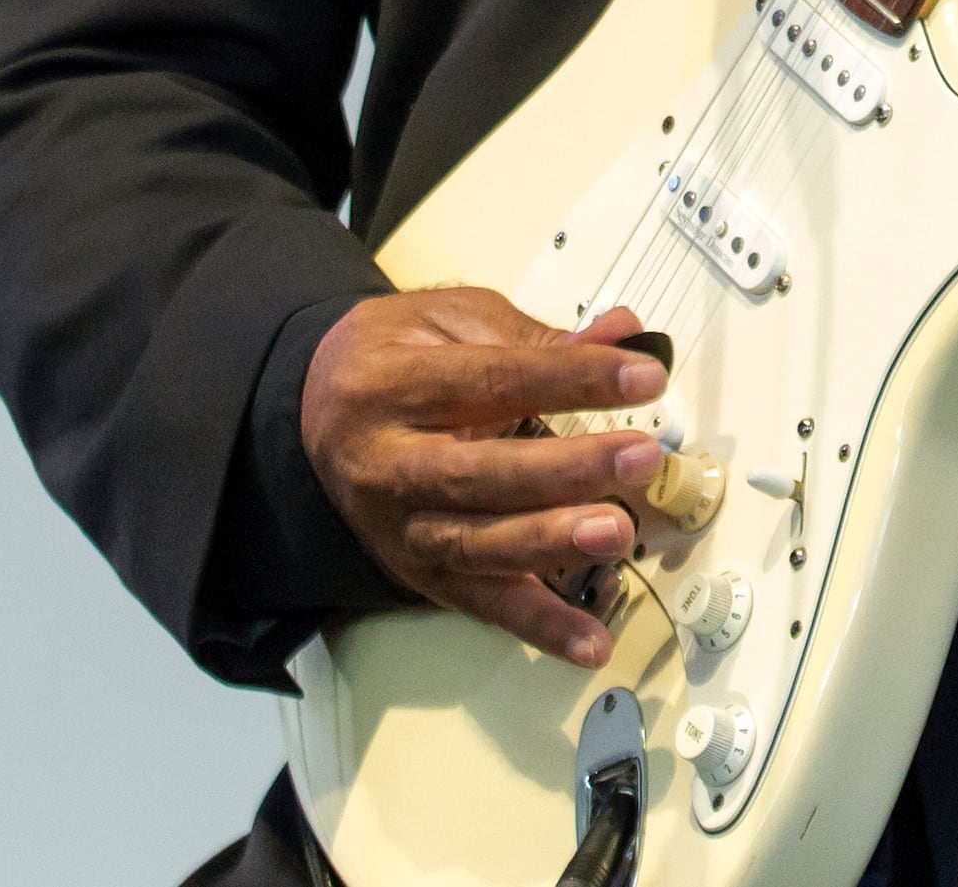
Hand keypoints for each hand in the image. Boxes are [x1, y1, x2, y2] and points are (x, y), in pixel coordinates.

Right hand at [301, 287, 667, 665]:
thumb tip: (621, 335)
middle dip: (564, 471)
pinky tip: (589, 638)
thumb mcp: (449, 319)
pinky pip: (480, 605)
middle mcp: (387, 463)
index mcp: (394, 385)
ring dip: (551, 545)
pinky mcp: (417, 573)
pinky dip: (538, 627)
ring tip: (615, 533)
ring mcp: (399, 528)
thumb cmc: (391, 359)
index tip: (643, 374)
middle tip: (637, 458)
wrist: (314, 408)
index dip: (572, 379)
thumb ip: (533, 334)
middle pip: (477, 474)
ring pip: (475, 547)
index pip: (492, 382)